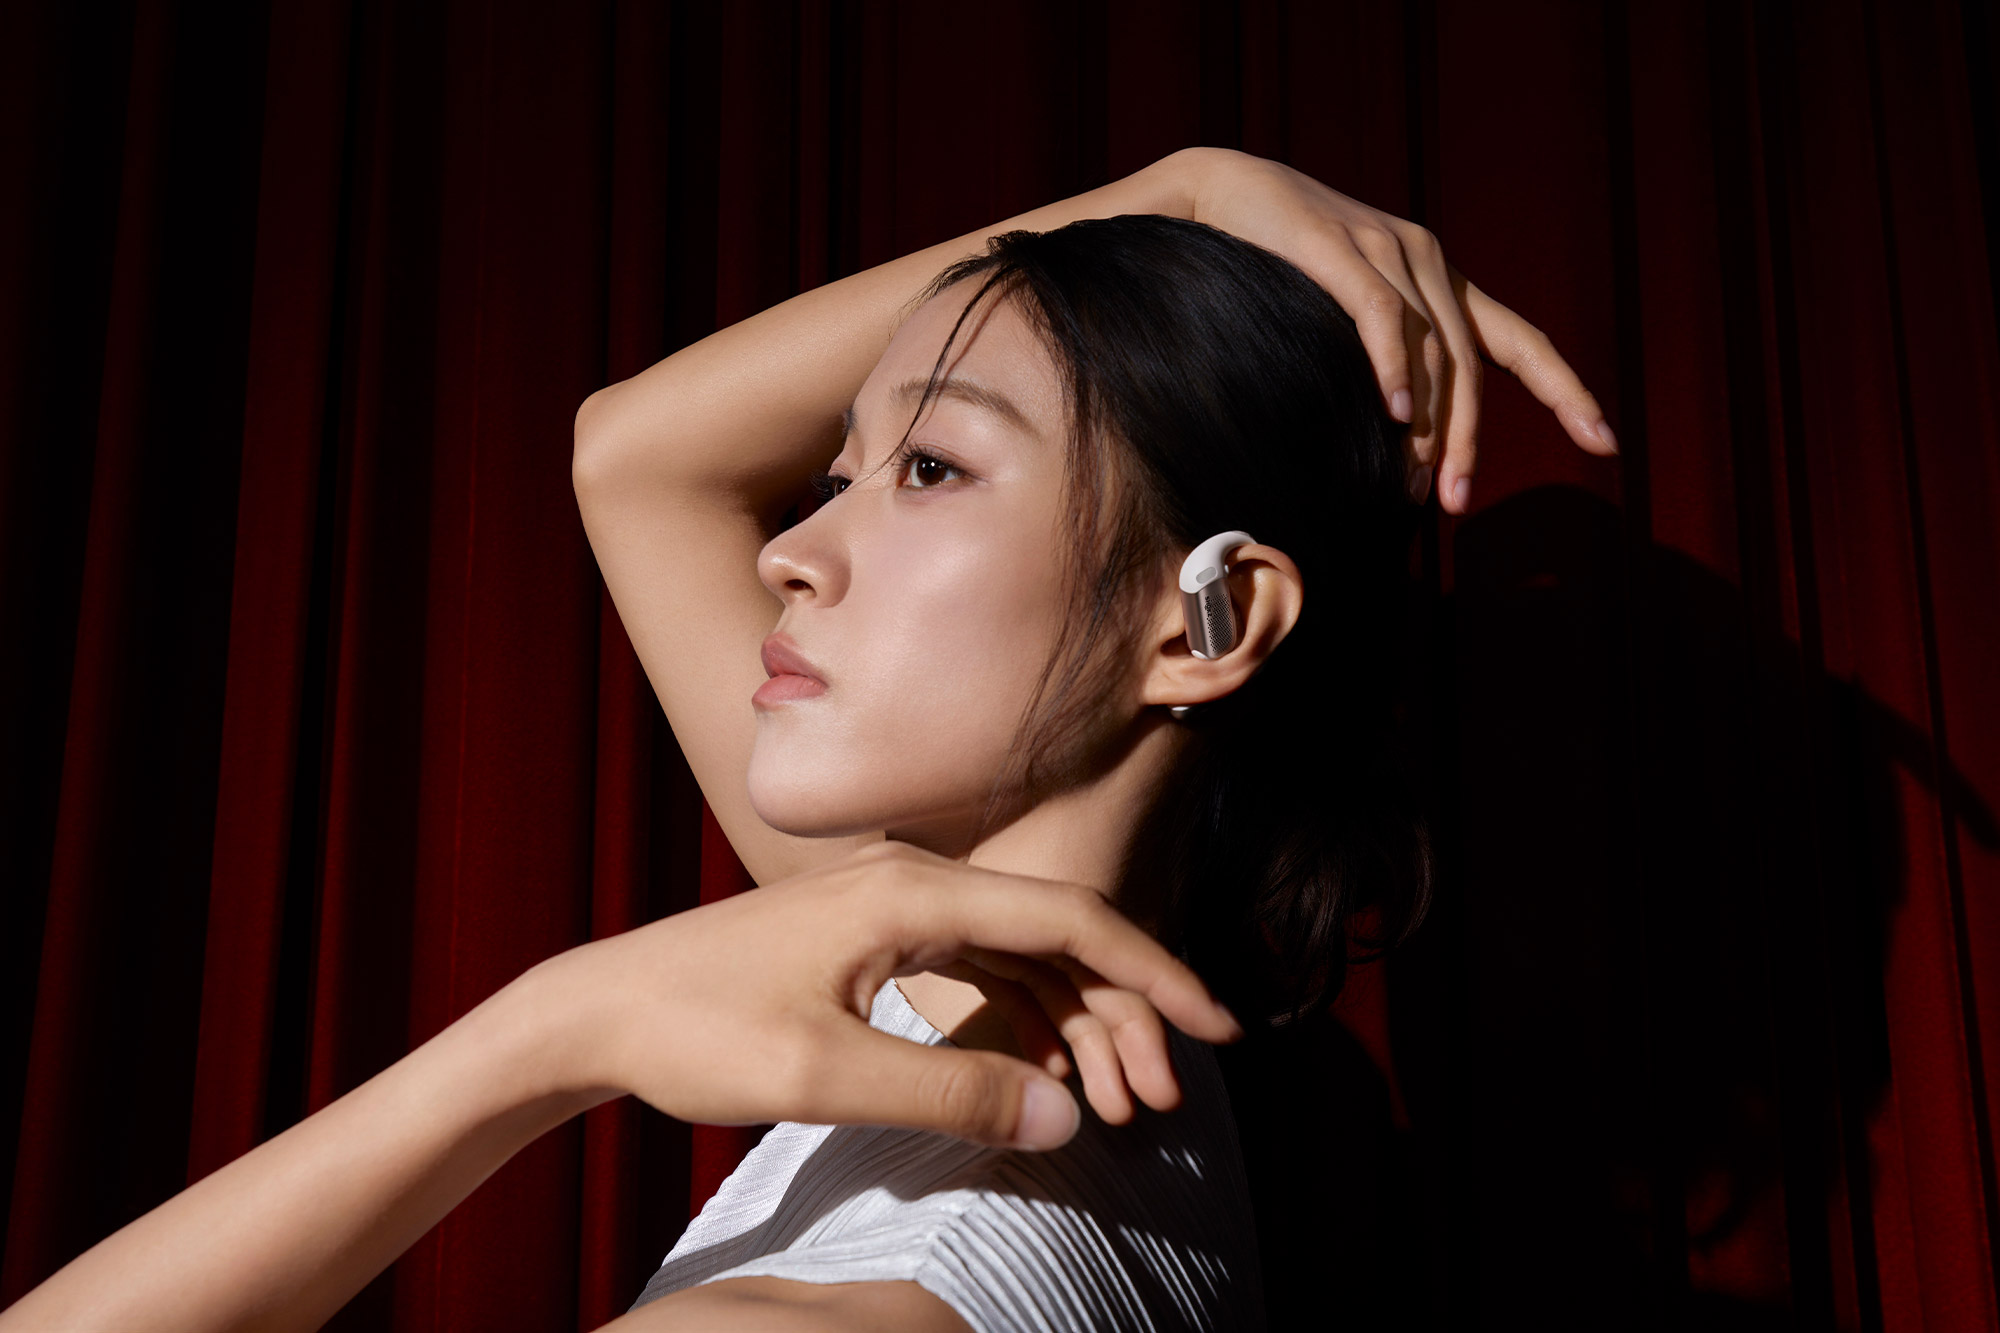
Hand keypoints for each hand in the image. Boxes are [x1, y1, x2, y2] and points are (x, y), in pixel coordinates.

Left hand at [513, 840, 1242, 1150]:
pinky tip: (1045, 1077)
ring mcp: (896, 908)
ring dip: (1075, 1023)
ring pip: (1023, 957)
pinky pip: (978, 970)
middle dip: (1123, 1012)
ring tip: (1115, 1101)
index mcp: (912, 894)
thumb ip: (950, 1090)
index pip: (1068, 918)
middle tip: (1162, 1095)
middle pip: (1058, 936)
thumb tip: (1064, 1116)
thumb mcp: (824, 1075)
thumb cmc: (697, 1031)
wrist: (601, 1009)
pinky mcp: (876, 939)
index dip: (1153, 973)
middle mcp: (916, 883)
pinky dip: (1022, 1020)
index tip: (1218, 1025)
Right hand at [1172, 147, 1617, 514]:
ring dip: (1432, 423)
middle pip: (1474, 363)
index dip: (1567, 391)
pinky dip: (1394, 367)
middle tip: (1457, 503)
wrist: (1214, 195)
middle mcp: (1428, 260)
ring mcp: (1387, 247)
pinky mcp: (1338, 246)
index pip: (1520, 342)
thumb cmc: (1271, 269)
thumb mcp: (1341, 320)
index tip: (1607, 444)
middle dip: (1472, 440)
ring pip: (1433, 348)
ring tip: (1418, 483)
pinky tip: (1398, 414)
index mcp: (1439, 281)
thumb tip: (1408, 445)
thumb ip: (1382, 365)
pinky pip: (1381, 315)